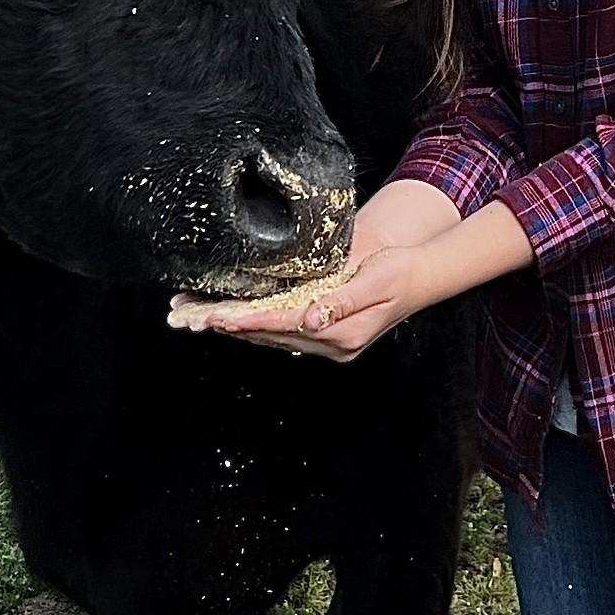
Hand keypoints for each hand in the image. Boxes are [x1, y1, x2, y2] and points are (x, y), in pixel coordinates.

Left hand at [206, 243, 429, 362]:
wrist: (421, 277)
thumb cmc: (400, 272)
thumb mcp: (376, 280)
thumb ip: (343, 301)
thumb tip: (312, 318)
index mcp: (343, 333)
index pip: (284, 325)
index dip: (249, 320)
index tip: (218, 316)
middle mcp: (332, 343)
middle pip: (271, 334)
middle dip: (231, 324)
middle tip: (192, 316)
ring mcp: (329, 342)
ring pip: (272, 335)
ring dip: (238, 325)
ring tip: (202, 316)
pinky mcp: (326, 334)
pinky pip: (283, 331)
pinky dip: (256, 323)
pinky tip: (236, 316)